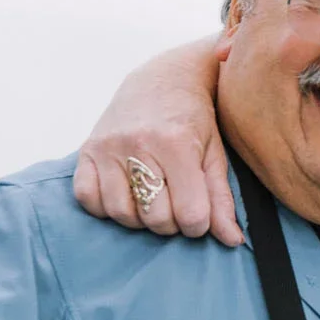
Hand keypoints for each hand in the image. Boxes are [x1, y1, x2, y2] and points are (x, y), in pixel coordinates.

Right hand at [73, 36, 239, 245]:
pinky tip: (125, 194)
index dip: (198, 224)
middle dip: (171, 223)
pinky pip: (88, 198)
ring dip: (140, 218)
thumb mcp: (216, 155)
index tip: (199, 213)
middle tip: (176, 204)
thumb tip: (232, 241)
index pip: (190, 214)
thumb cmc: (195, 120)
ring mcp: (108, 146)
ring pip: (121, 214)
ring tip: (153, 200)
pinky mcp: (87, 149)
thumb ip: (222, 199)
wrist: (162, 78)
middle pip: (156, 219)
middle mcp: (138, 143)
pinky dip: (105, 207)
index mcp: (176, 143)